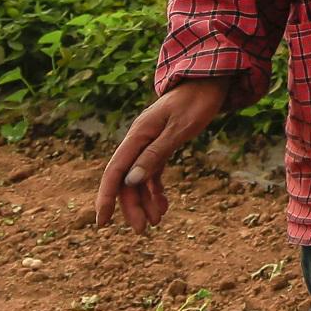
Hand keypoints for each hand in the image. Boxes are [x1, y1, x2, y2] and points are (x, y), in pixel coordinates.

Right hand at [96, 79, 228, 234]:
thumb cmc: (197, 101)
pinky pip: (152, 173)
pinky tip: (163, 206)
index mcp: (138, 134)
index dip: (105, 197)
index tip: (101, 222)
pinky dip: (156, 190)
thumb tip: (131, 181)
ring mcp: (149, 143)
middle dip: (131, 206)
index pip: (115, 170)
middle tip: (142, 230)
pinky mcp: (161, 145)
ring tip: (156, 222)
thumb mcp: (180, 128)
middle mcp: (139, 140)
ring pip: (139, 179)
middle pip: (127, 179)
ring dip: (144, 201)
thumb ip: (156, 153)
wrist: (209, 80)